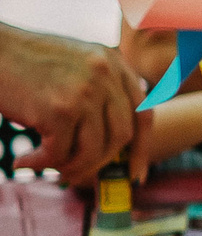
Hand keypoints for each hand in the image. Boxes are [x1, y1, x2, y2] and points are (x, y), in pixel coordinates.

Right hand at [0, 25, 152, 185]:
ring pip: (93, 151)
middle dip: (102, 163)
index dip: (141, 146)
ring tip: (50, 168)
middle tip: (77, 173)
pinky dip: (42, 164)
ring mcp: (85, 93)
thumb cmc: (25, 61)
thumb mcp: (77, 63)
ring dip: (72, 167)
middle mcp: (106, 76)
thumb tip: (111, 142)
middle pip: (122, 136)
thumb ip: (100, 89)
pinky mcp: (59, 110)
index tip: (135, 172)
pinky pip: (59, 154)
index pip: (142, 112)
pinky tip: (24, 161)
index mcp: (114, 63)